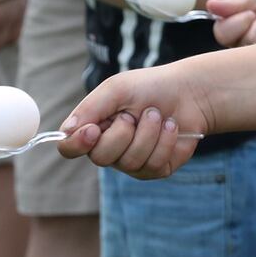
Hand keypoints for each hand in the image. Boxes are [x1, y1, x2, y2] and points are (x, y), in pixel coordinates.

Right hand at [57, 64, 212, 177]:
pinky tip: (171, 127)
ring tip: (158, 115)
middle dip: (123, 132)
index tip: (93, 131)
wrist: (189, 92)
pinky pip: (154, 165)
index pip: (70, 148)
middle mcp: (110, 148)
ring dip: (148, 133)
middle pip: (101, 158)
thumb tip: (66, 131)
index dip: (77, 144)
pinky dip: (165, 140)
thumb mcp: (117, 88)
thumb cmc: (150, 87)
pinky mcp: (156, 169)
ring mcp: (132, 162)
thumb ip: (90, 108)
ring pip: (130, 162)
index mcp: (94, 127)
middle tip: (136, 113)